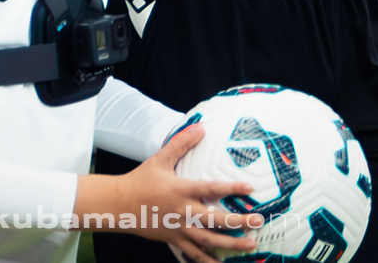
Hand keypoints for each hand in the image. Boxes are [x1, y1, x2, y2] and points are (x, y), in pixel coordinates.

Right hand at [84, 124, 263, 261]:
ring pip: (209, 241)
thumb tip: (200, 128)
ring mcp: (179, 229)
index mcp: (181, 190)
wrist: (118, 205)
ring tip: (251, 245)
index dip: (231, 188)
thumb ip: (182, 144)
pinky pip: (194, 254)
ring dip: (231, 244)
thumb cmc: (140, 180)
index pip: (210, 189)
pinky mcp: (173, 241)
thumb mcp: (160, 159)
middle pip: (215, 220)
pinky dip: (208, 260)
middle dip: (239, 222)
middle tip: (259, 221)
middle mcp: (182, 212)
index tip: (249, 187)